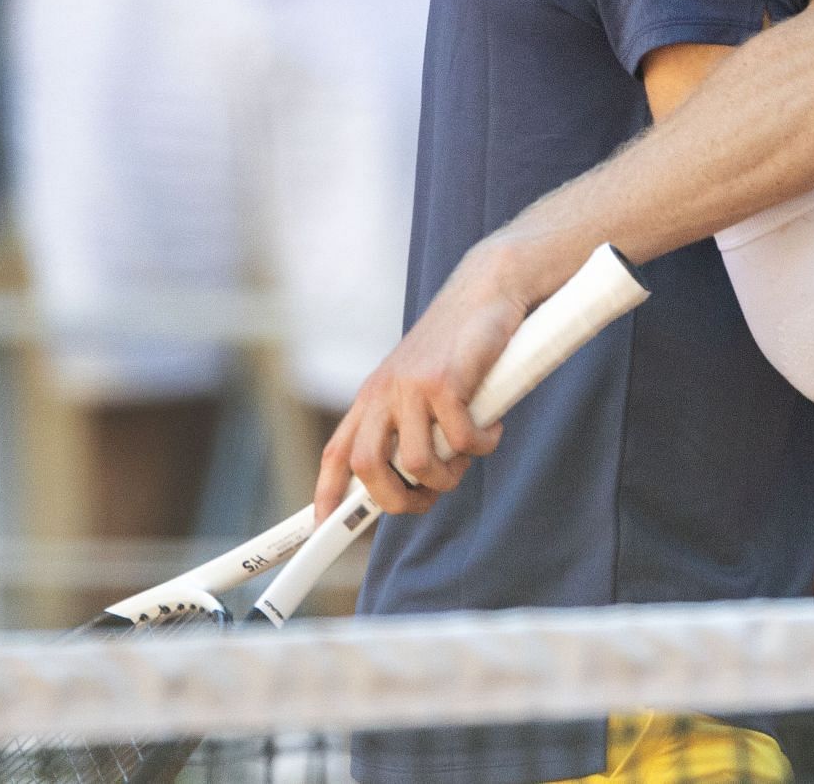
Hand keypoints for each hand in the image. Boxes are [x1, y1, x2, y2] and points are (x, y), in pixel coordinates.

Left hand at [314, 241, 524, 517]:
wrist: (486, 287)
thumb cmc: (461, 341)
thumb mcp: (422, 382)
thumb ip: (411, 423)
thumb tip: (412, 479)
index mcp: (373, 395)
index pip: (337, 452)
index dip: (325, 494)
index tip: (322, 526)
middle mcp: (384, 392)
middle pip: (367, 468)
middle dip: (396, 501)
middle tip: (429, 500)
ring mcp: (413, 386)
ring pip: (418, 463)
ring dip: (449, 476)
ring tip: (469, 457)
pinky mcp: (446, 380)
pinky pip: (460, 439)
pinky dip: (481, 446)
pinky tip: (491, 431)